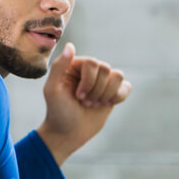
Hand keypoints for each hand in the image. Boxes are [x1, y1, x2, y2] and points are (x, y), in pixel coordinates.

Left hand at [37, 43, 130, 163]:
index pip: (93, 62)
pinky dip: (118, 97)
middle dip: (96, 90)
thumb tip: (71, 45)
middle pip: (106, 69)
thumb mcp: (52, 89)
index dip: (88, 81)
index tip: (77, 96)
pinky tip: (107, 105)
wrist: (68, 133)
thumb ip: (59, 66)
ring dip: (107, 94)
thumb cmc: (58, 111)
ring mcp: (102, 82)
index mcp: (75, 66)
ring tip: (94, 104)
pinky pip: (126, 86)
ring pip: (118, 76)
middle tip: (85, 103)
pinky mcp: (113, 93)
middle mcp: (90, 71)